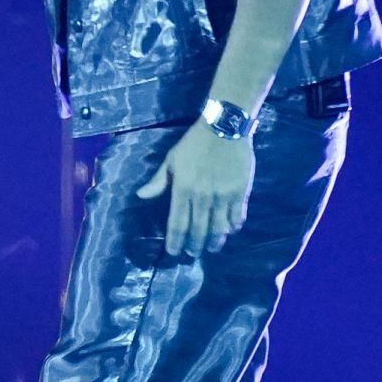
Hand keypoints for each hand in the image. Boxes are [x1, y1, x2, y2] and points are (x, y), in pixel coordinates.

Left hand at [138, 122, 255, 257]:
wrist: (224, 127)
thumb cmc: (194, 143)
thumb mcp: (171, 159)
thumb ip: (158, 180)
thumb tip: (141, 196)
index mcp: (182, 189)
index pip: (177, 223)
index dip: (175, 241)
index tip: (174, 252)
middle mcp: (202, 197)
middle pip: (198, 230)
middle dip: (194, 246)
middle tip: (192, 254)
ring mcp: (223, 196)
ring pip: (218, 228)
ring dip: (215, 241)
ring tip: (212, 248)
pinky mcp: (240, 193)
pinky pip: (237, 217)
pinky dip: (233, 227)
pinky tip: (230, 230)